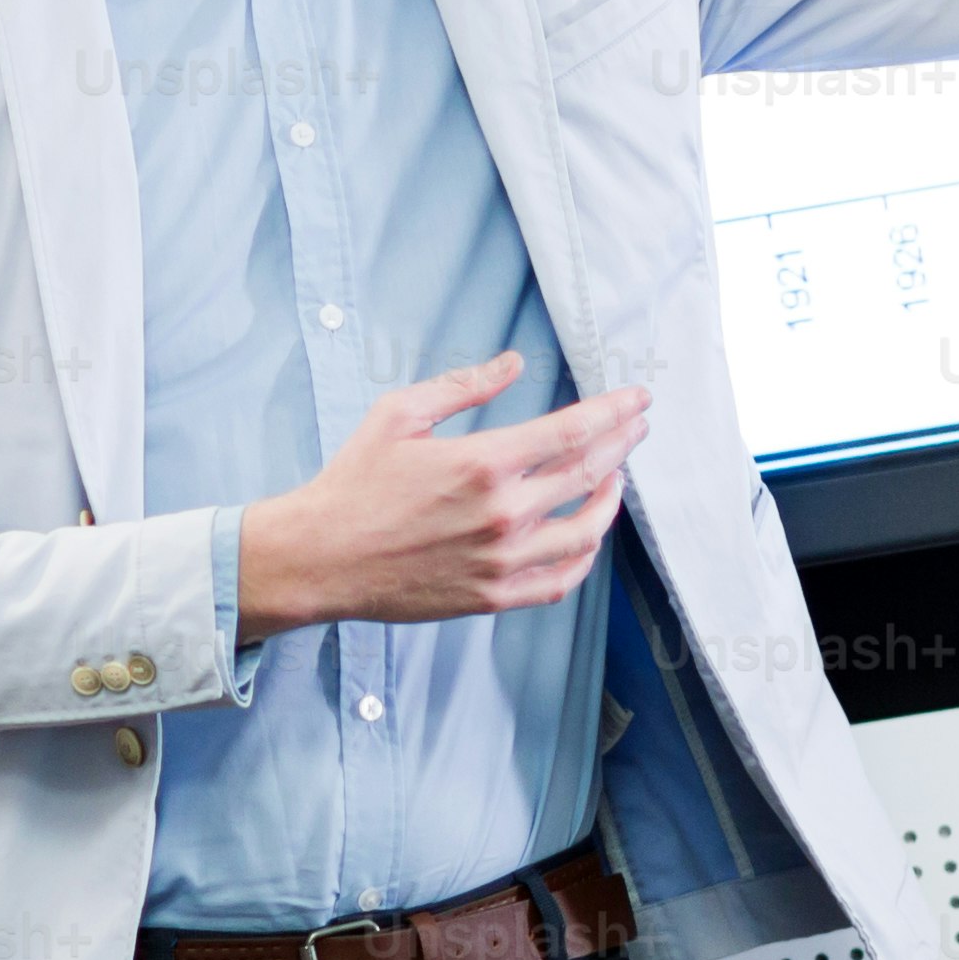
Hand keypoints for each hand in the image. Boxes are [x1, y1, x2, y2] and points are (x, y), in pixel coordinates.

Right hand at [236, 352, 645, 635]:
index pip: (573, 431)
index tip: (637, 399)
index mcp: (483, 463)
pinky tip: (586, 537)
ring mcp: (501, 560)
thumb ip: (464, 386)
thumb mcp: (400, 413)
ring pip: (586, 532)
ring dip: (611, 500)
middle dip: (623, 444)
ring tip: (615, 478)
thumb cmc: (354, 483)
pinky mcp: (492, 596)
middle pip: (589, 475)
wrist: (322, 556)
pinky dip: (584, 557)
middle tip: (636, 427)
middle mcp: (502, 514)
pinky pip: (560, 581)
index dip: (614, 411)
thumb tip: (513, 364)